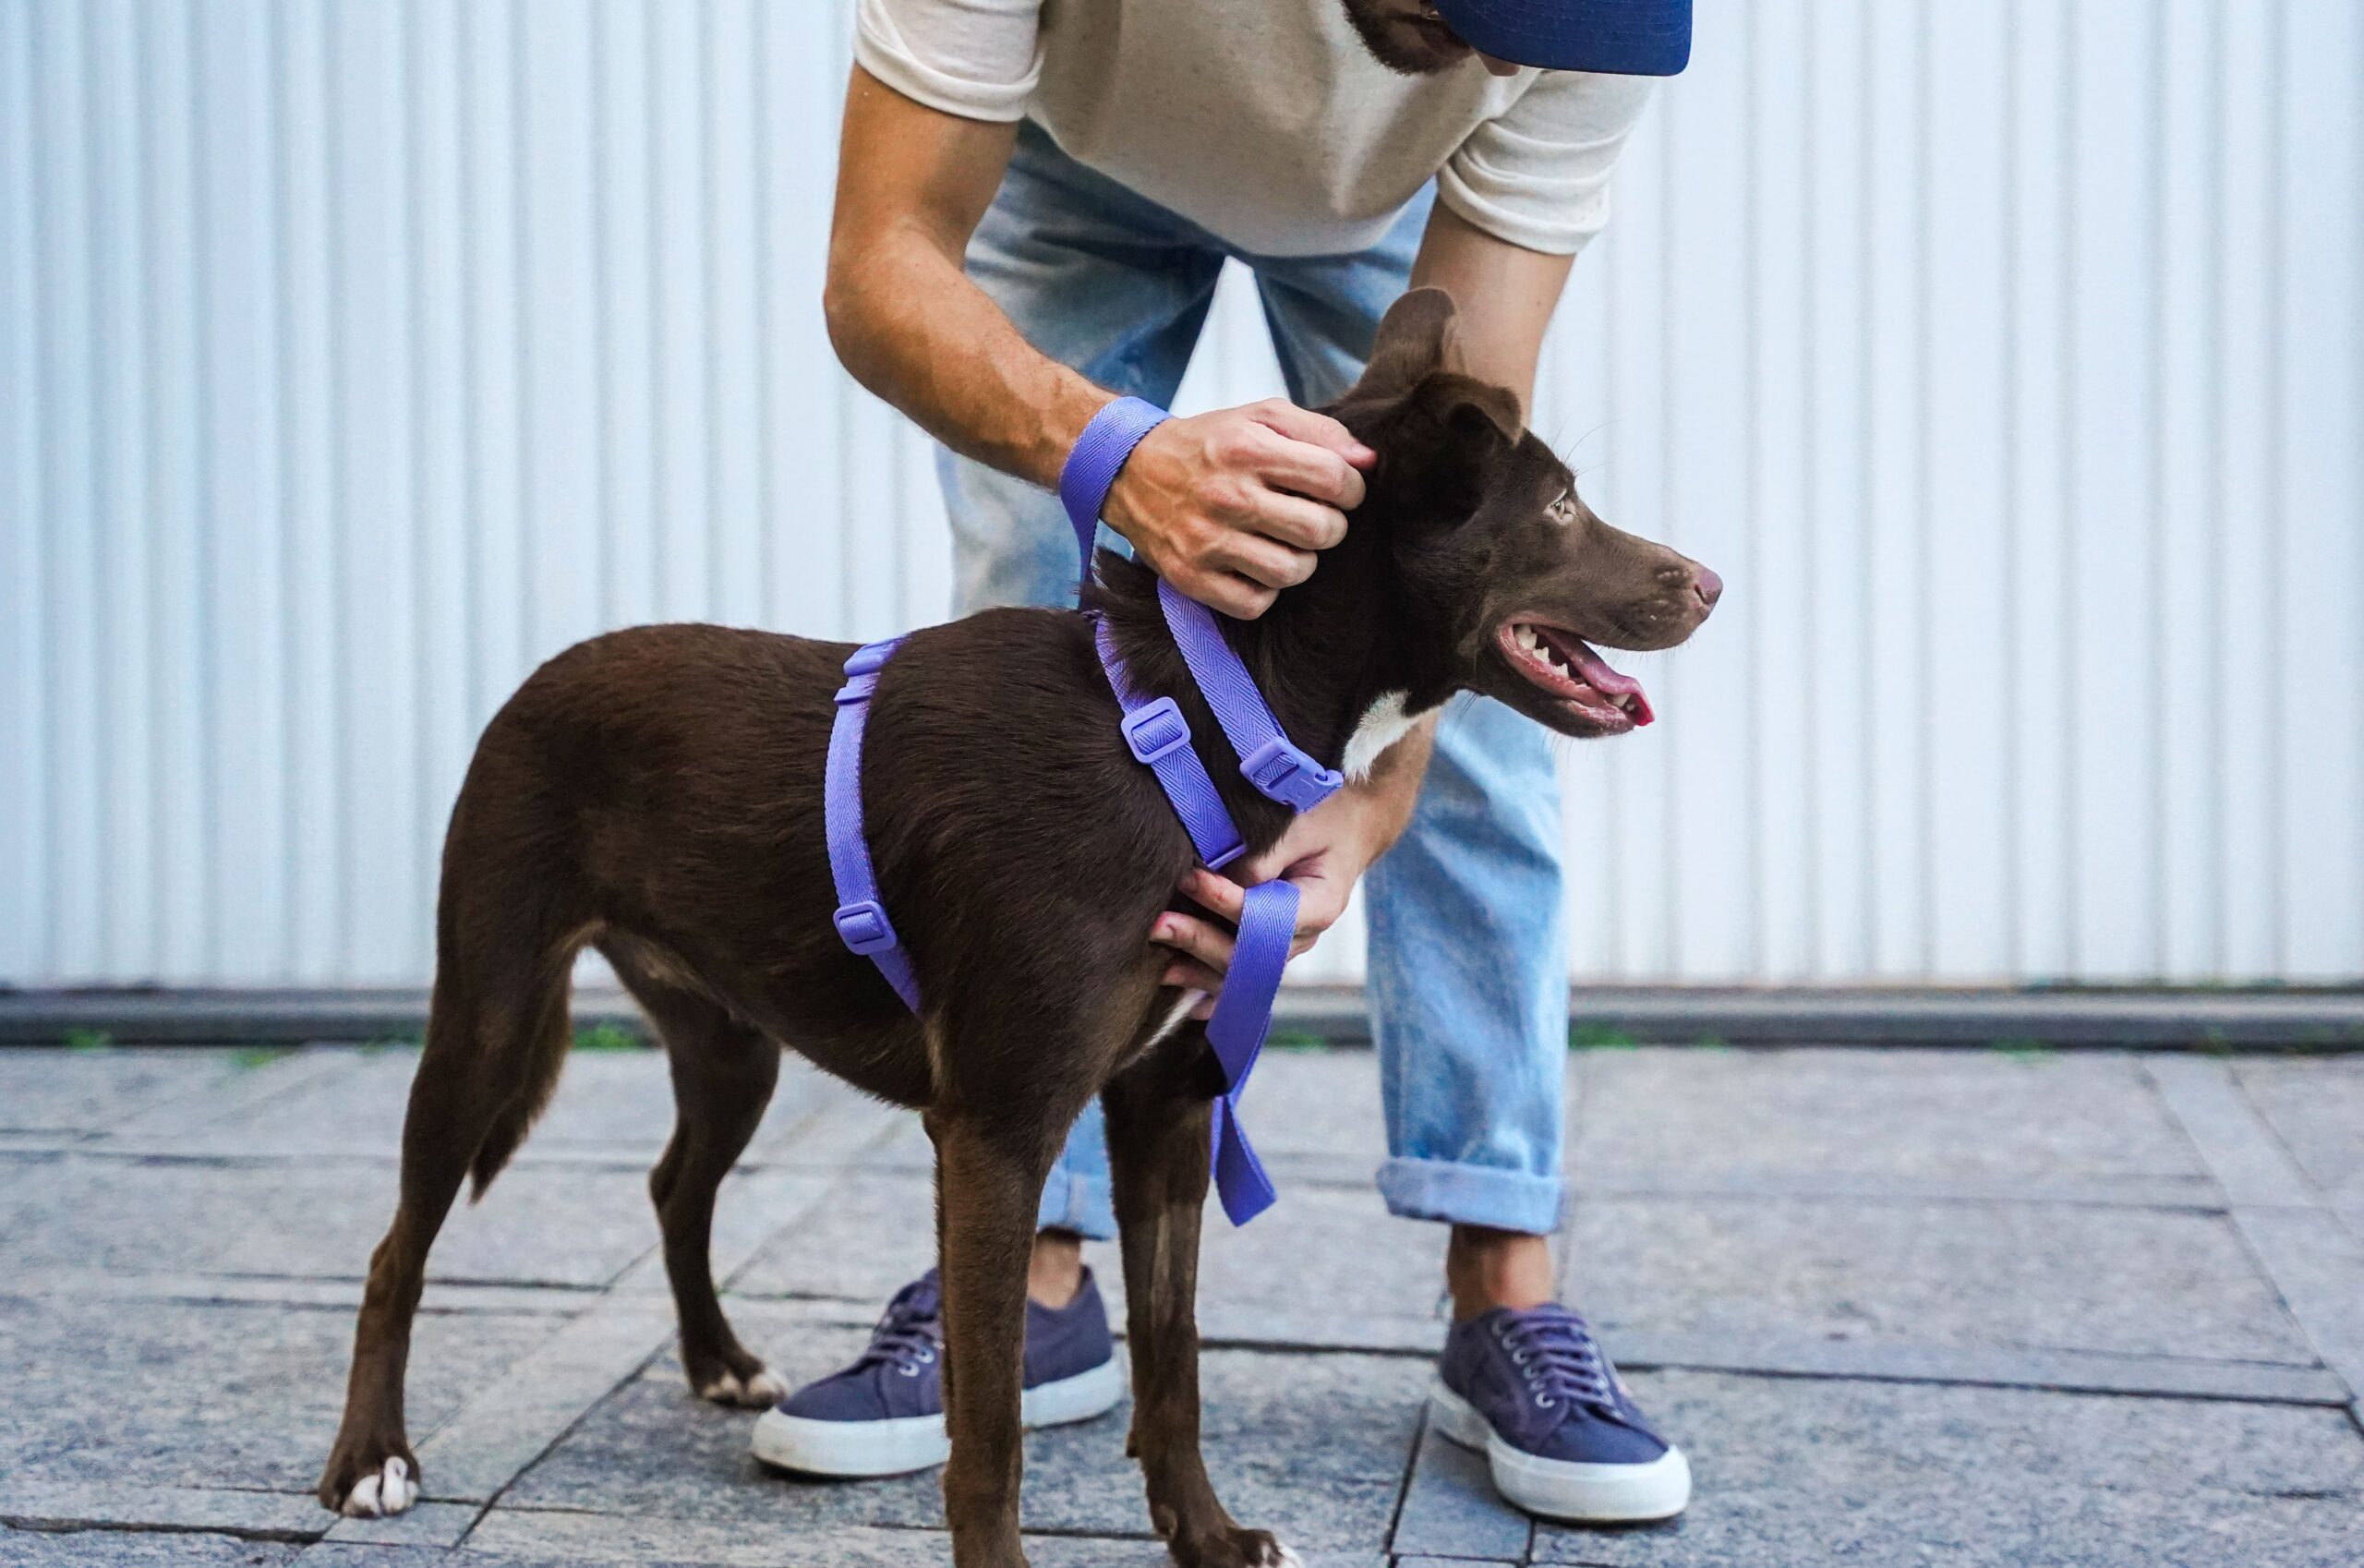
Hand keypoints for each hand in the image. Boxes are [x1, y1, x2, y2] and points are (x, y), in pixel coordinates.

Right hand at [1102, 398, 1374, 618]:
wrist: (1130, 470)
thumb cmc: (1209, 444)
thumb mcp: (1260, 417)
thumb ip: (1320, 432)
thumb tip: (1368, 463)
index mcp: (1248, 449)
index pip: (1334, 479)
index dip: (1352, 489)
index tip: (1341, 491)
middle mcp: (1228, 496)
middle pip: (1320, 530)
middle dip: (1331, 527)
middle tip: (1316, 519)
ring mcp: (1207, 541)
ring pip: (1292, 571)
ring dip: (1301, 560)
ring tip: (1286, 543)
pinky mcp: (1192, 577)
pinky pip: (1255, 602)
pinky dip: (1265, 590)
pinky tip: (1257, 565)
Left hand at [1149, 790, 1385, 997]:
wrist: (1350, 824)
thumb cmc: (1326, 816)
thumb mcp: (1303, 824)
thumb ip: (1266, 854)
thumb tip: (1224, 880)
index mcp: (1319, 905)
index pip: (1269, 917)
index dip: (1226, 902)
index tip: (1192, 879)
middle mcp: (1303, 936)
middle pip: (1249, 954)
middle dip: (1200, 940)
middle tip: (1160, 923)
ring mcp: (1285, 946)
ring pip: (1240, 973)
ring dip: (1198, 970)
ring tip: (1159, 964)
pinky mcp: (1268, 947)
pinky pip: (1240, 979)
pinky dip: (1212, 993)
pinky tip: (1185, 1005)